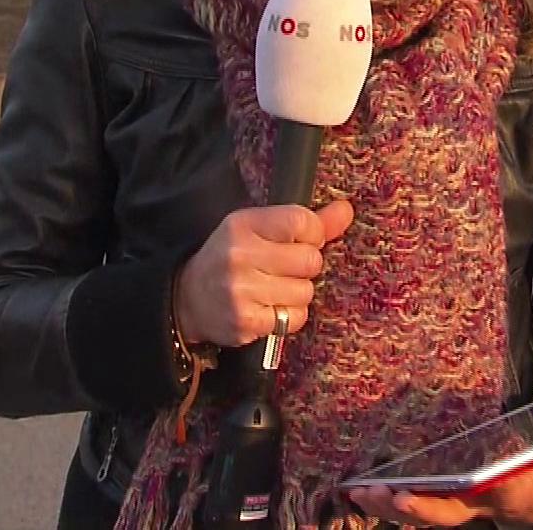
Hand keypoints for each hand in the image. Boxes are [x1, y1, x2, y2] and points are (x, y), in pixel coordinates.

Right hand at [174, 199, 354, 346]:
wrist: (186, 299)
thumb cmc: (231, 259)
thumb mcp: (258, 230)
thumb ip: (304, 222)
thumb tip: (346, 211)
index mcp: (243, 224)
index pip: (302, 221)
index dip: (313, 234)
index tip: (302, 241)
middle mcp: (240, 254)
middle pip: (310, 260)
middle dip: (306, 267)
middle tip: (285, 269)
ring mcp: (241, 290)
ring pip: (305, 292)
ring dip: (297, 294)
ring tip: (274, 290)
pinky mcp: (246, 321)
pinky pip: (293, 319)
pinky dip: (288, 316)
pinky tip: (269, 308)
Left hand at [345, 462, 532, 526]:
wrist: (528, 505)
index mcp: (503, 495)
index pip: (496, 493)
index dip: (490, 488)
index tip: (480, 480)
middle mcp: (472, 509)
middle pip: (443, 514)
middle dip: (418, 509)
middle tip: (394, 497)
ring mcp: (450, 510)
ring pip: (416, 516)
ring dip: (388, 507)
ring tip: (362, 493)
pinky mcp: (432, 505)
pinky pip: (403, 509)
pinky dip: (380, 503)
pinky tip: (357, 491)